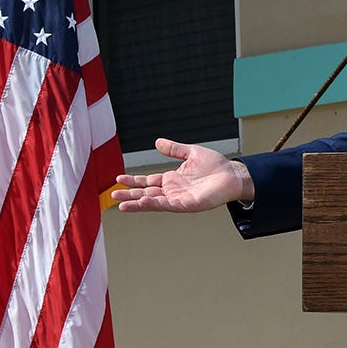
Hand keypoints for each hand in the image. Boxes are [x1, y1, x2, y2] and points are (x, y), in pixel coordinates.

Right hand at [112, 138, 254, 212]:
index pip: (148, 181)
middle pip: (146, 193)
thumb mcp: (191, 153)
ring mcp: (179, 198)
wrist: (234, 174)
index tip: (118, 179)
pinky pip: (167, 205)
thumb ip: (174, 149)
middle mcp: (173, 190)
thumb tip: (157, 142)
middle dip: (130, 194)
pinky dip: (153, 204)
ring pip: (153, 202)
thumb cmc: (216, 166)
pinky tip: (143, 202)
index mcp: (172, 179)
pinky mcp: (186, 204)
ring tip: (121, 204)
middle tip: (112, 195)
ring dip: (137, 203)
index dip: (133, 181)